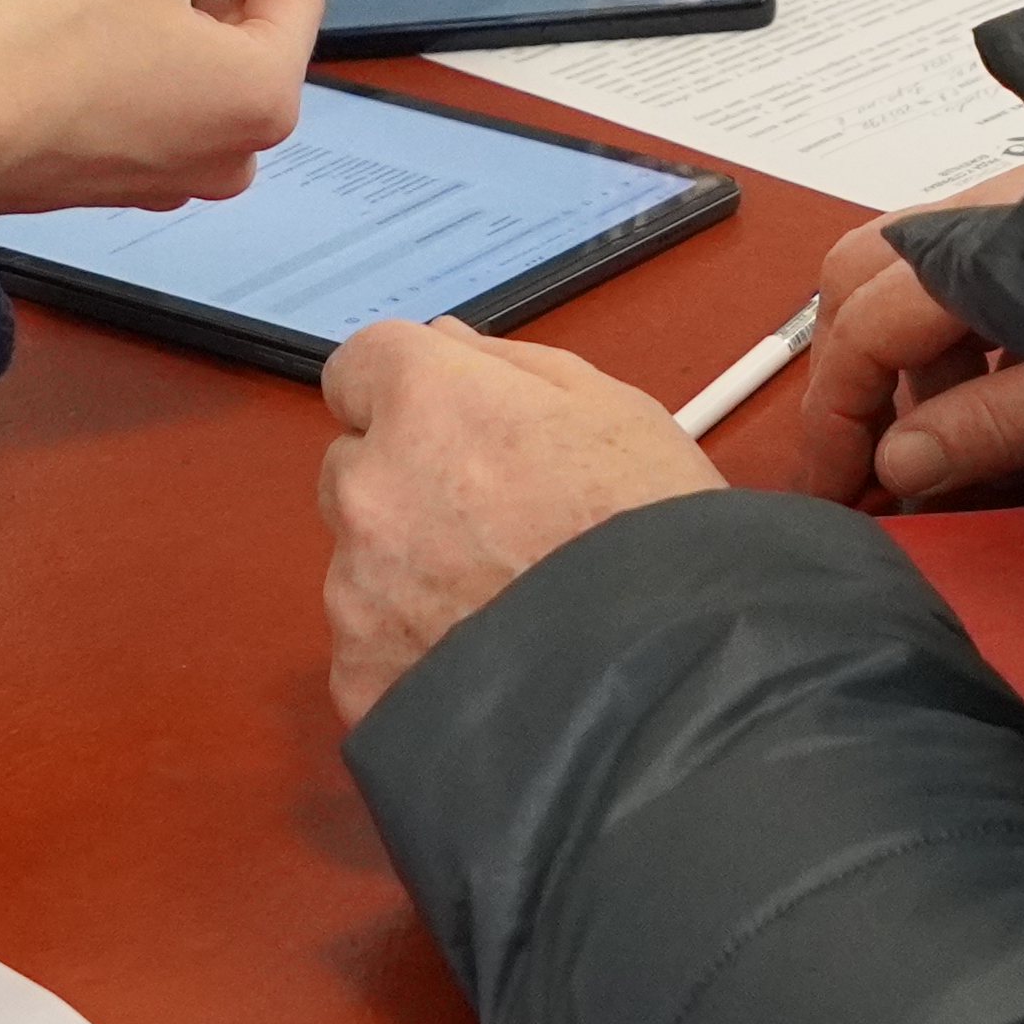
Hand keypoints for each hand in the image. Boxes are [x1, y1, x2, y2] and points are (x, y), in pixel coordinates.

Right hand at [0, 0, 319, 208]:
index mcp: (265, 95)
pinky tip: (104, 20)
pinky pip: (172, 99)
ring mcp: (187, 173)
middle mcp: (241, 149)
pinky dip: (155, 55)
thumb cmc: (38, 45)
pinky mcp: (136, 178)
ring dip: (187, 7)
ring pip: (213, 62)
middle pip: (259, 27)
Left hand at [316, 316, 721, 722]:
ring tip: (500, 607)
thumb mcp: (613, 410)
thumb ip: (509, 367)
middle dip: (403, 484)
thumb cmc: (654, 531)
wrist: (671, 678)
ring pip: (358, 562)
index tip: (447, 425)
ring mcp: (356, 590)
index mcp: (425, 403)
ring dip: (405, 573)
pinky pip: (368, 649)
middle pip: (353, 466)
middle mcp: (371, 487)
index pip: (358, 367)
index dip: (404, 393)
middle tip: (491, 525)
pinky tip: (484, 665)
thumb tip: (445, 345)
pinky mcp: (360, 677)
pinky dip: (409, 654)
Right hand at [786, 198, 1023, 504]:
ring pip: (936, 287)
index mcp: (980, 255)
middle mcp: (989, 214)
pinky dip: (1000, 355)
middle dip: (866, 378)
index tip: (836, 494)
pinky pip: (1001, 286)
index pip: (861, 330)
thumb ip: (998, 426)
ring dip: (944, 375)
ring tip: (1008, 461)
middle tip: (886, 464)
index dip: (835, 418)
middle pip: (870, 282)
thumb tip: (896, 467)